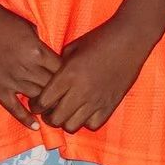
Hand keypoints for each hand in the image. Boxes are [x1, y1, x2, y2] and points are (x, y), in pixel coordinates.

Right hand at [0, 4, 61, 127]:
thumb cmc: (5, 21)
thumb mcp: (31, 29)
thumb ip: (43, 47)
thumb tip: (53, 62)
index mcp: (39, 51)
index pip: (62, 73)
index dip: (69, 80)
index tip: (73, 84)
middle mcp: (27, 68)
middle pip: (53, 89)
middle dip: (62, 96)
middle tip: (68, 103)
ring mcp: (12, 79)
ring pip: (37, 100)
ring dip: (46, 106)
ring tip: (55, 113)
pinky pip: (14, 108)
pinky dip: (26, 118)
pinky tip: (36, 126)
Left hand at [34, 17, 157, 132]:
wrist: (129, 38)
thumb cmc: (100, 39)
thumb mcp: (72, 48)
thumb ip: (58, 67)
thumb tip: (50, 80)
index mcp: (68, 75)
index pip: (43, 102)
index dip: (36, 105)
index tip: (36, 103)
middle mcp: (81, 91)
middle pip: (56, 119)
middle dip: (49, 116)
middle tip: (50, 110)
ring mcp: (96, 100)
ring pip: (72, 126)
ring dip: (66, 121)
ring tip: (67, 112)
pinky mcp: (111, 104)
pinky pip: (93, 125)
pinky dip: (86, 121)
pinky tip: (85, 112)